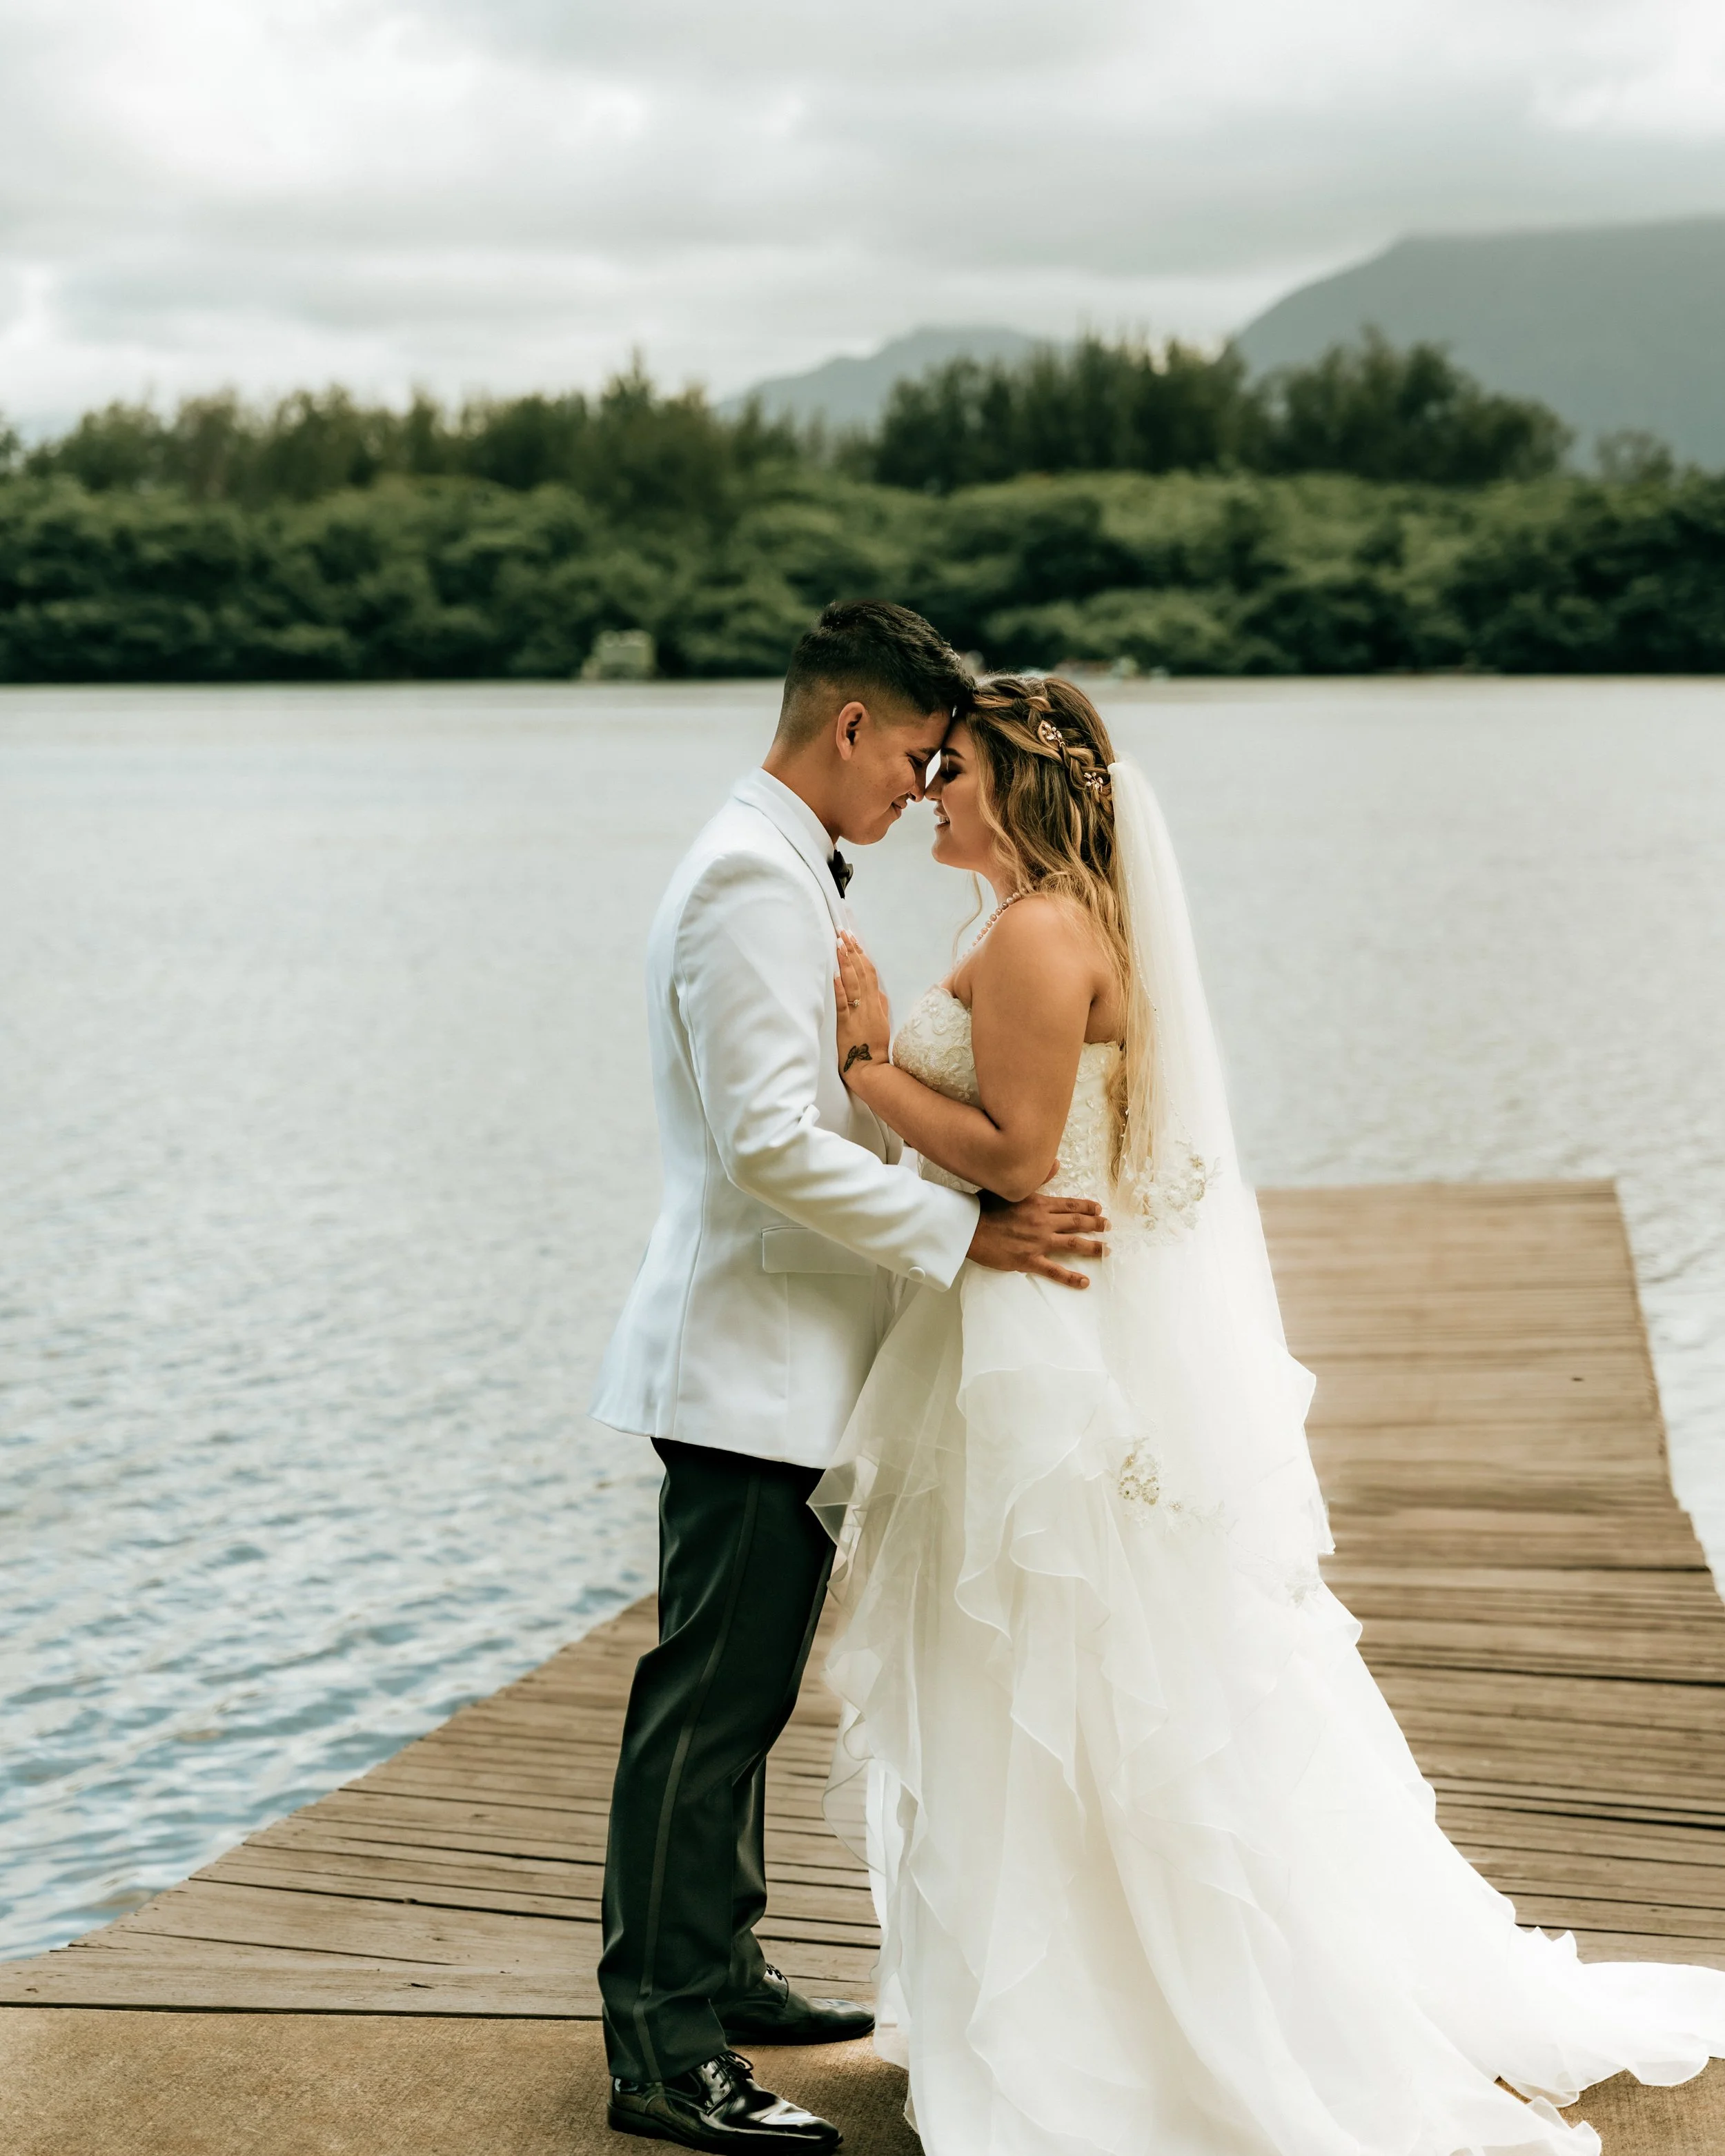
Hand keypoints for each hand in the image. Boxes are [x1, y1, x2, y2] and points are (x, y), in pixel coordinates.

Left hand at [834, 932, 890, 1090]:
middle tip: (844, 932)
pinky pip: (843, 1004)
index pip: (870, 973)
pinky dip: (840, 988)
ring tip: (839, 944)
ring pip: (852, 983)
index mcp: (877, 1003)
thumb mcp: (883, 1022)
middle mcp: (868, 1004)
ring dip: (845, 962)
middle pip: (861, 972)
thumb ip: (881, 1005)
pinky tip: (835, 974)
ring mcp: (857, 1013)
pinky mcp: (846, 1024)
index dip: (862, 954)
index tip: (854, 939)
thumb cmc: (875, 1047)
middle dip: (852, 950)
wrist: (871, 1068)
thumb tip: (879, 991)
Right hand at [968, 1191, 1107, 1289]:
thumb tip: (1056, 1163)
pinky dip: (1071, 1277)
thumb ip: (1037, 1178)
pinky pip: (1055, 1271)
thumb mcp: (1011, 1188)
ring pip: (1073, 1245)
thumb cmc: (985, 1207)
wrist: (968, 1228)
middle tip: (1108, 1227)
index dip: (1087, 1207)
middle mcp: (1043, 1222)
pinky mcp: (1029, 1260)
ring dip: (1092, 1247)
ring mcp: (1038, 1242)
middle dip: (1095, 1224)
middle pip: (1076, 1223)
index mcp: (1039, 1204)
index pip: (1070, 1204)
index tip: (1098, 1209)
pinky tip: (1085, 1282)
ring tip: (1106, 1250)